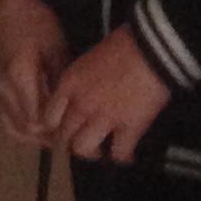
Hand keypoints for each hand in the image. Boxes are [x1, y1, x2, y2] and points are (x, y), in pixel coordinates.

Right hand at [0, 0, 69, 145]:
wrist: (7, 10)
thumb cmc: (36, 24)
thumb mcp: (56, 48)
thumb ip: (61, 81)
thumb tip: (71, 109)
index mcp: (20, 76)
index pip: (39, 117)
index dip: (58, 129)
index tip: (78, 130)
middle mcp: (4, 90)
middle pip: (26, 128)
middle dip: (50, 137)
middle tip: (73, 137)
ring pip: (14, 130)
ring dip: (36, 138)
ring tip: (57, 139)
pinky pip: (6, 121)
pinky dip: (23, 131)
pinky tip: (40, 132)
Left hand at [45, 25, 171, 161]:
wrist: (153, 48)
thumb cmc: (123, 45)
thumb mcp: (89, 59)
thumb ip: (80, 81)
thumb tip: (79, 94)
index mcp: (69, 84)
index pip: (48, 117)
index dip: (55, 127)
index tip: (63, 129)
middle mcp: (80, 104)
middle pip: (63, 136)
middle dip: (71, 142)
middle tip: (82, 141)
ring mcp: (103, 118)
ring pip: (83, 149)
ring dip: (92, 151)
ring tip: (102, 149)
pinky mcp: (129, 127)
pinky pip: (118, 153)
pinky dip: (122, 156)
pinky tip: (126, 154)